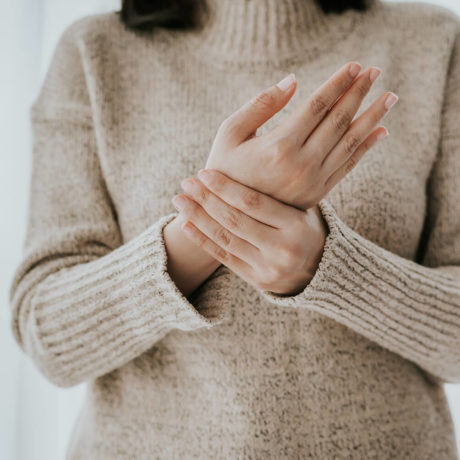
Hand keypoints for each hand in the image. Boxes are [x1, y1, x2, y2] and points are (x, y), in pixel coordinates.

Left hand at [171, 169, 327, 295]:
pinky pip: (225, 258)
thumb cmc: (306, 228)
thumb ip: (277, 191)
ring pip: (226, 239)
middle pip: (235, 220)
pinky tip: (187, 225)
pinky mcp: (258, 280)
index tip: (204, 173)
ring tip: (180, 201)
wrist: (321, 270)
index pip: (253, 203)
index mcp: (297, 225)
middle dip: (206, 199)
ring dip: (198, 218)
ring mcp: (269, 268)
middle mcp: (283, 249)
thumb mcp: (302, 208)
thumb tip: (247, 152)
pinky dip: (203, 241)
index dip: (225, 187)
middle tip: (186, 183)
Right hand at [205, 61, 395, 208]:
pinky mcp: (317, 194)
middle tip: (376, 71)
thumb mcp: (229, 134)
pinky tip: (380, 131)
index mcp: (279, 147)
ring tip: (388, 97)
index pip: (317, 106)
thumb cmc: (223, 169)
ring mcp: (312, 182)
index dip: (338, 83)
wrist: (228, 217)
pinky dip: (365, 147)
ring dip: (371, 117)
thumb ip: (260, 105)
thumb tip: (293, 80)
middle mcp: (302, 165)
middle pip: (339, 121)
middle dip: (359, 93)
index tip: (355, 65)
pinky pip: (347, 166)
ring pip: (350, 143)